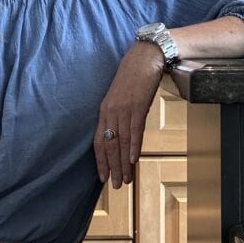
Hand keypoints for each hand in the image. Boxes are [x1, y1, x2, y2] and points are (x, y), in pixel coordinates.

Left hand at [94, 41, 164, 187]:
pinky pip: (134, 129)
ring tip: (125, 179)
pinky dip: (134, 146)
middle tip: (115, 186)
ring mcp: (124, 109)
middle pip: (109, 145)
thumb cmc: (133, 76)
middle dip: (112, 167)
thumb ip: (120, 115)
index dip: (100, 161)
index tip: (102, 177)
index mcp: (104, 110)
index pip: (98, 141)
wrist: (145, 57)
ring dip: (123, 163)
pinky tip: (133, 160)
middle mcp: (111, 112)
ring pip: (121, 141)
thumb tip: (124, 134)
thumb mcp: (121, 97)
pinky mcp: (138, 105)